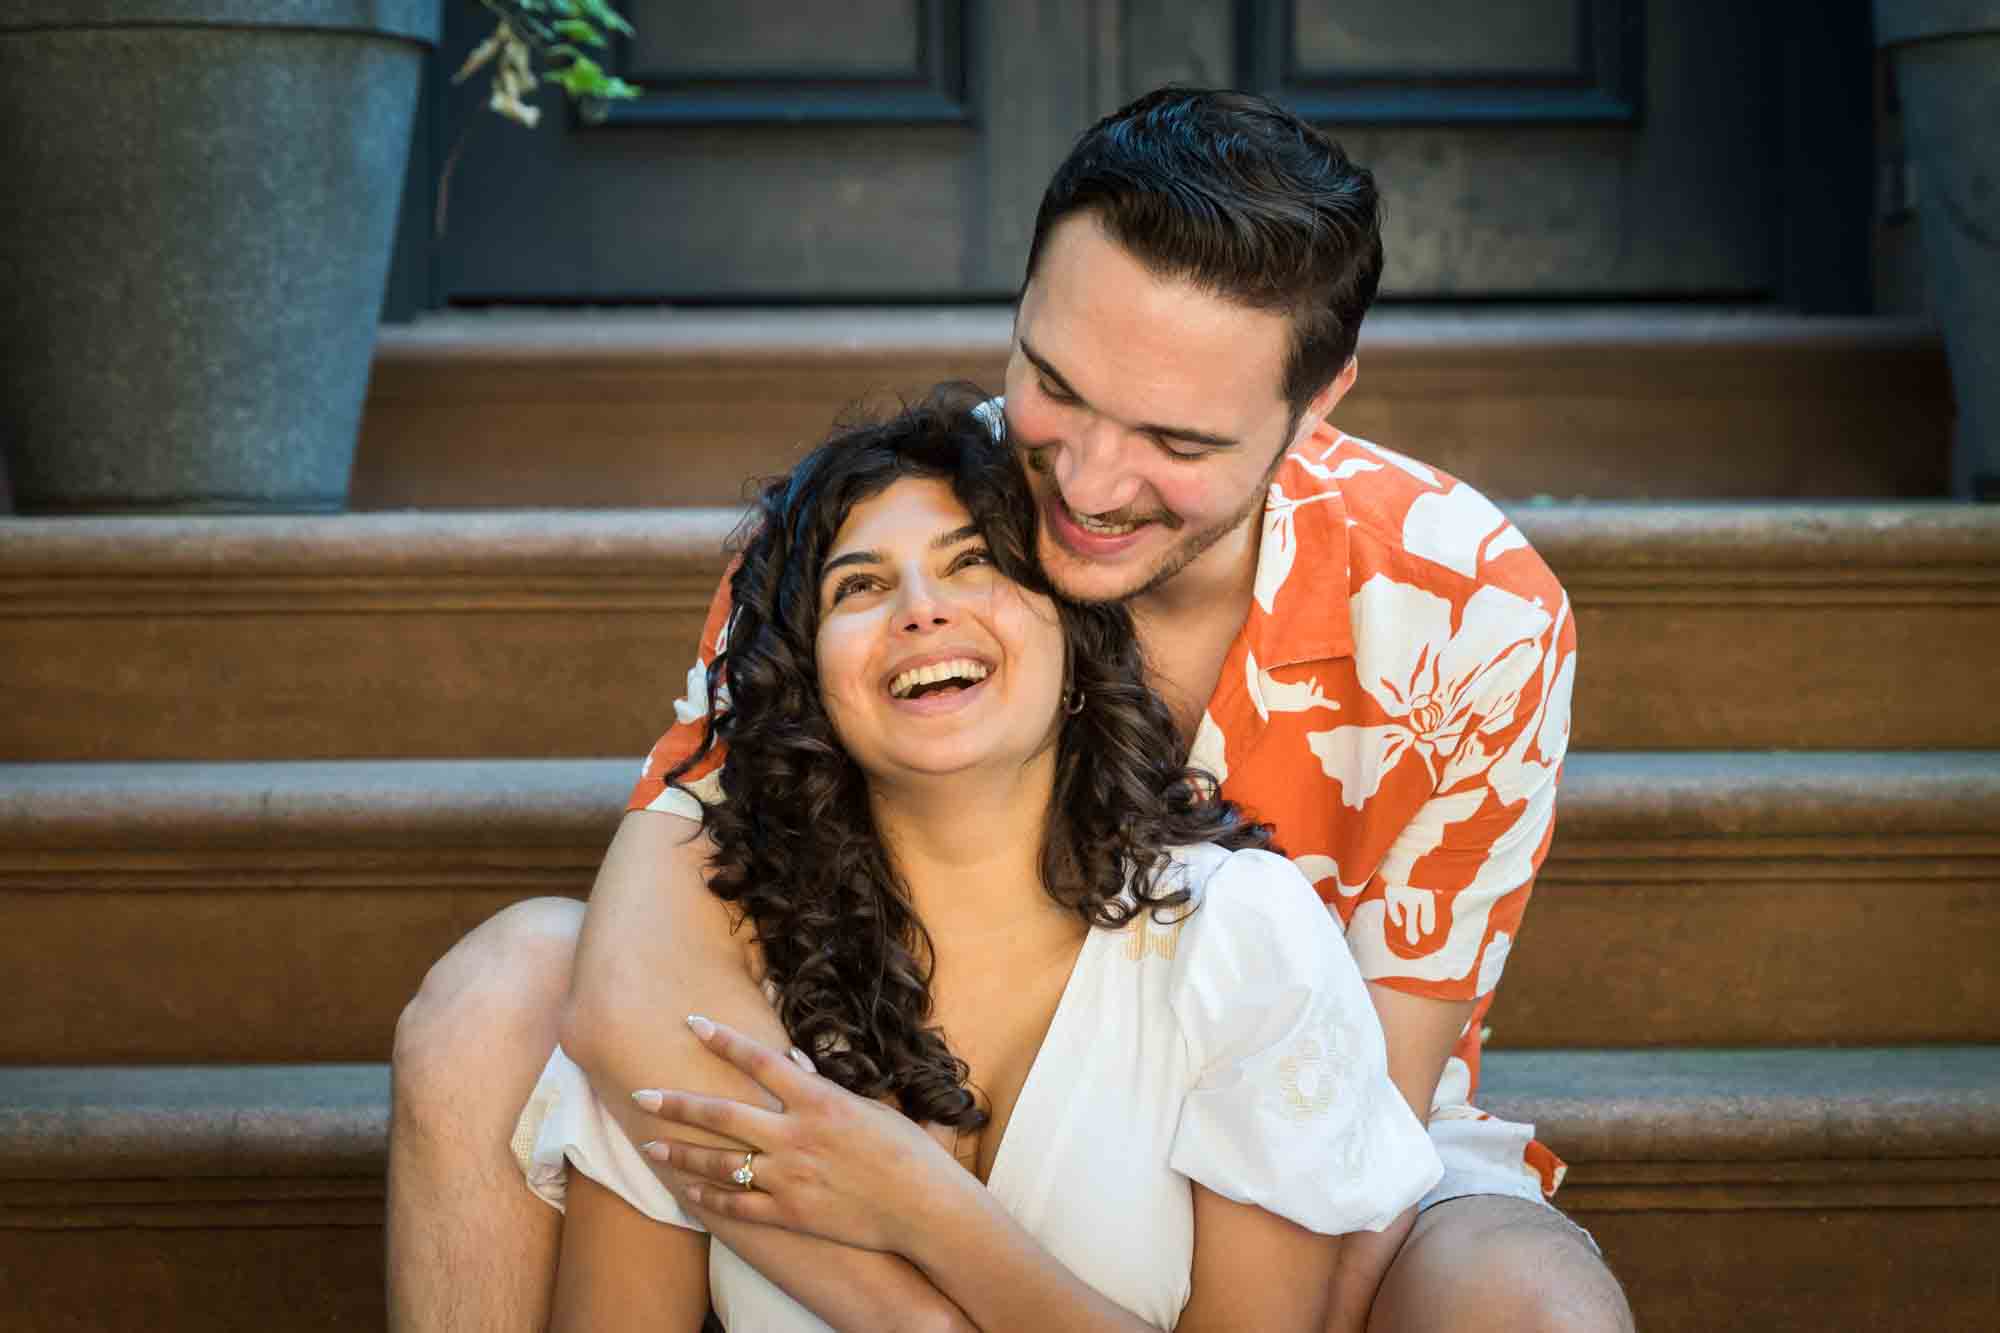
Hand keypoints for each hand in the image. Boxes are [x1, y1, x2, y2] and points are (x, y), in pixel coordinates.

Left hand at [632, 1015, 974, 1256]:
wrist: (923, 1208)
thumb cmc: (908, 1153)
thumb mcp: (869, 1108)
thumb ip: (824, 1088)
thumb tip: (792, 1063)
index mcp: (818, 1100)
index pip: (759, 1060)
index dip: (723, 1039)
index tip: (692, 1022)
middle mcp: (796, 1135)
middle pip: (722, 1114)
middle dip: (677, 1104)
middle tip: (640, 1095)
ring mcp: (789, 1177)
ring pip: (720, 1164)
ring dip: (681, 1154)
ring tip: (651, 1147)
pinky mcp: (790, 1214)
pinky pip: (739, 1206)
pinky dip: (711, 1199)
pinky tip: (690, 1192)